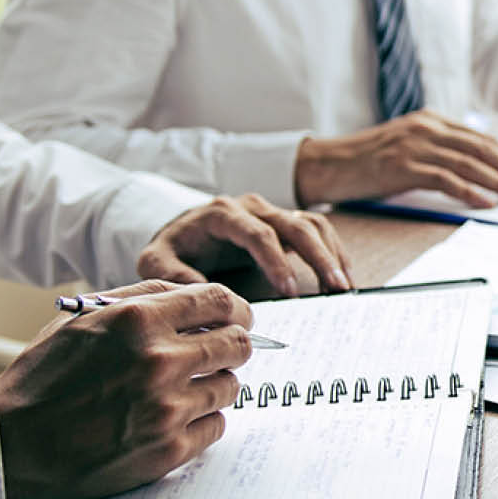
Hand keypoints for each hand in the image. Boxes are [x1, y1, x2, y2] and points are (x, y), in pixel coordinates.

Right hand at [0, 281, 252, 498]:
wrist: (10, 444)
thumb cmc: (44, 378)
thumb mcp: (84, 319)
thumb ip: (145, 299)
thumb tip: (200, 297)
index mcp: (138, 321)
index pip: (221, 302)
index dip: (236, 310)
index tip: (237, 318)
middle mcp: (158, 361)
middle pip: (237, 344)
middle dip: (230, 346)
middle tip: (216, 355)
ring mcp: (166, 408)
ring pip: (231, 386)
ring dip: (214, 385)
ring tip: (183, 390)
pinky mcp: (168, 449)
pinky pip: (216, 425)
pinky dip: (202, 421)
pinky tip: (173, 418)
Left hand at [138, 193, 351, 297]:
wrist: (181, 232)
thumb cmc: (173, 248)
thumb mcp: (155, 261)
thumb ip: (170, 273)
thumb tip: (199, 289)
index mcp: (222, 213)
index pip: (258, 233)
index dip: (277, 261)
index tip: (290, 291)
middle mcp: (252, 207)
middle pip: (294, 225)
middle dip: (318, 257)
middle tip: (334, 287)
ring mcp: (271, 211)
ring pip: (311, 224)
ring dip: (331, 254)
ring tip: (343, 286)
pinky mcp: (283, 222)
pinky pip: (316, 229)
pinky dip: (333, 250)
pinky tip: (342, 275)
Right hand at [293, 111, 497, 208]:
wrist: (326, 164)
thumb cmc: (369, 163)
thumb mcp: (409, 150)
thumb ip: (440, 154)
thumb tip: (479, 178)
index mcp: (433, 121)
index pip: (483, 140)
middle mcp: (428, 127)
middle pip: (483, 149)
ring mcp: (415, 144)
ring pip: (470, 163)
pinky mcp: (402, 164)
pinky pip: (445, 178)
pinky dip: (470, 191)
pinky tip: (488, 203)